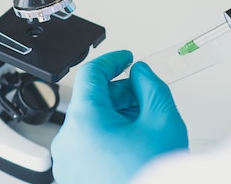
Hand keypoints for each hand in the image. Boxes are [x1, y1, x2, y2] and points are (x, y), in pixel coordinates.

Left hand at [51, 50, 187, 183]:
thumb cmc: (149, 178)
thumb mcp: (162, 122)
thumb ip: (151, 86)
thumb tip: (140, 73)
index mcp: (84, 122)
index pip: (91, 74)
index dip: (112, 60)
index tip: (124, 58)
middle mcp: (68, 141)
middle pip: (91, 100)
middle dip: (120, 93)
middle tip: (145, 97)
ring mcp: (68, 163)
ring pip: (90, 123)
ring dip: (116, 115)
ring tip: (144, 127)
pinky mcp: (74, 177)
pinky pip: (88, 144)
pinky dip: (108, 136)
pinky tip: (133, 144)